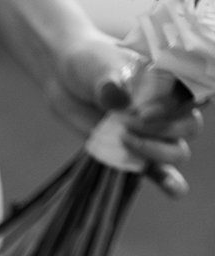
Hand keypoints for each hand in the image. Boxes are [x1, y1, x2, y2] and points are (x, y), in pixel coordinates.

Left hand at [45, 30, 202, 195]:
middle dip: (162, 130)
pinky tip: (174, 190)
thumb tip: (117, 98)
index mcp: (169, 81)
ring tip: (125, 139)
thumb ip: (109, 82)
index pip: (191, 97)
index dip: (174, 108)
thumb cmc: (89, 65)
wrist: (65, 79)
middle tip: (129, 123)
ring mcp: (153, 133)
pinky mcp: (136, 153)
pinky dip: (169, 182)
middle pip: (188, 127)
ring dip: (156, 152)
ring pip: (177, 152)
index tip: (143, 112)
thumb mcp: (98, 67)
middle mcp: (167, 108)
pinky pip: (159, 172)